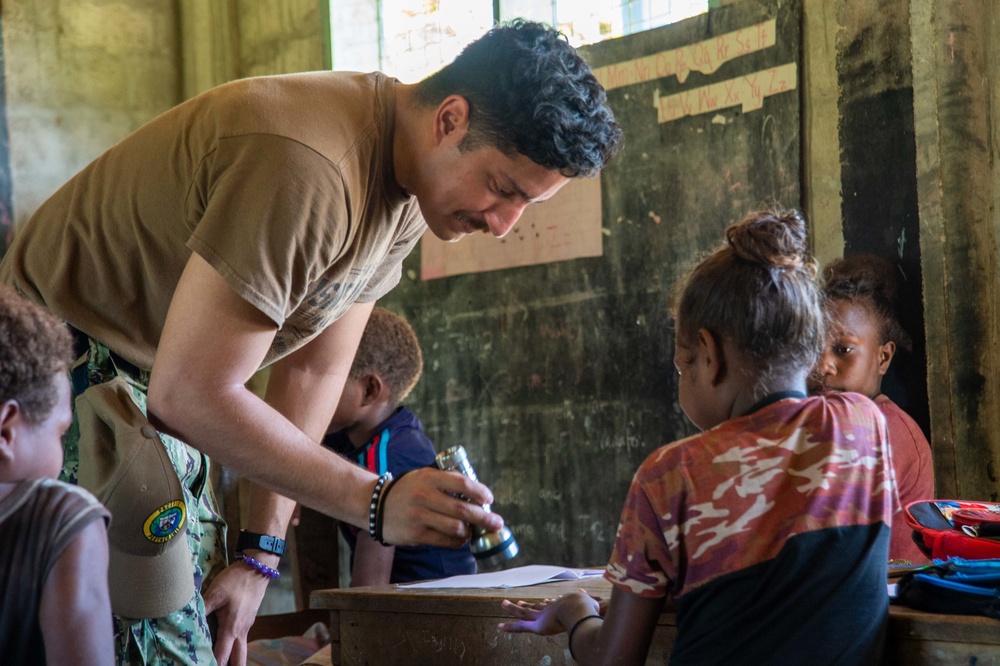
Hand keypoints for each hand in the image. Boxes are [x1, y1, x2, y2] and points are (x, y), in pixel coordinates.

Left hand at [202, 560, 271, 665]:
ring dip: (233, 659)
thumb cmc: (236, 581)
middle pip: (239, 660)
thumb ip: (202, 608)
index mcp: (231, 629)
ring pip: (242, 651)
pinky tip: (226, 643)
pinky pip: (242, 640)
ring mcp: (247, 626)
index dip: (213, 665)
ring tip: (222, 662)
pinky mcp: (248, 620)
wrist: (258, 568)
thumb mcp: (216, 593)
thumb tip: (187, 621)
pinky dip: (234, 647)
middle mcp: (241, 632)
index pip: (222, 656)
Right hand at [380, 467, 503, 546]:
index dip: (480, 492)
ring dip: (470, 531)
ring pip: (456, 527)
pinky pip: (444, 540)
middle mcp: (425, 496)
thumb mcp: (424, 476)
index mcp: (430, 478)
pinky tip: (461, 538)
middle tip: (498, 522)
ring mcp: (419, 516)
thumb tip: (478, 496)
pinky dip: (458, 541)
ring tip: (475, 531)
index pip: (462, 483)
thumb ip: (447, 482)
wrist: (376, 505)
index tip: (490, 499)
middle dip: (485, 517)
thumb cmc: (408, 490)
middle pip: (462, 509)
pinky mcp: (416, 534)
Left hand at [498, 591, 600, 635]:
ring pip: (524, 611)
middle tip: (518, 600)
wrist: (579, 607)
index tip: (542, 601)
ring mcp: (542, 615)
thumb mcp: (594, 606)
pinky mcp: (537, 625)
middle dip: (526, 604)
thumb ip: (596, 606)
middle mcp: (549, 608)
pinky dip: (510, 627)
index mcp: (561, 605)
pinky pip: (521, 626)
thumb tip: (602, 603)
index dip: (544, 603)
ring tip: (503, 603)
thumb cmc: (588, 608)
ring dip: (513, 608)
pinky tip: (500, 627)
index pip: (550, 604)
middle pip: (535, 606)